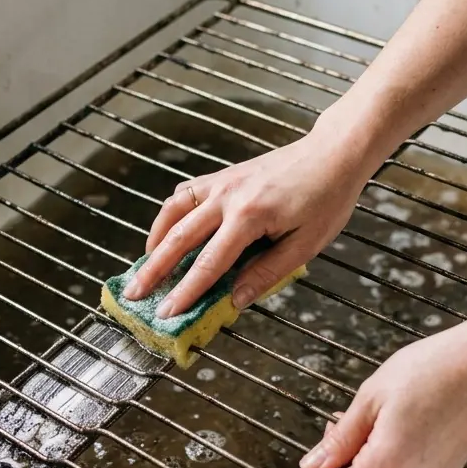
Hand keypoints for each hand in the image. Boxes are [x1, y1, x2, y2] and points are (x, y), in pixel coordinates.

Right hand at [124, 120, 370, 317]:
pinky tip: (165, 233)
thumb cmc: (326, 199)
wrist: (332, 154)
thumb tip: (234, 301)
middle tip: (134, 294)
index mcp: (250, 217)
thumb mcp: (305, 244)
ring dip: (154, 240)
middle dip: (155, 270)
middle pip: (180, 238)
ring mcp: (221, 182)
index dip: (185, 291)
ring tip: (144, 266)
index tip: (166, 313)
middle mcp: (228, 197)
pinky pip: (185, 195)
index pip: (209, 263)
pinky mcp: (222, 176)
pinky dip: (169, 215)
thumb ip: (267, 272)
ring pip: (174, 212)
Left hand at [300, 317, 466, 467]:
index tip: (319, 458)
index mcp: (386, 463)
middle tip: (348, 423)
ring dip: (369, 457)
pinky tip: (405, 423)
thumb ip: (341, 438)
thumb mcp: (371, 397)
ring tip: (383, 417)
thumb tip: (314, 464)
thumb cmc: (433, 370)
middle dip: (344, 463)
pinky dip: (395, 456)